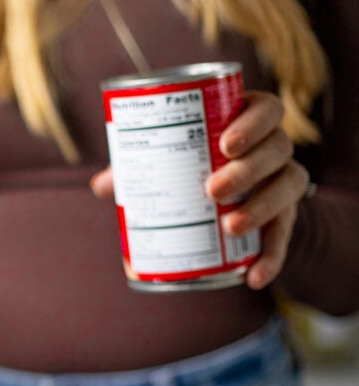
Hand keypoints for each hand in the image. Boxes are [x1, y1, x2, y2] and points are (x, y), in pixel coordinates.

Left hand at [90, 90, 307, 289]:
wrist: (233, 205)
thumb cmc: (192, 171)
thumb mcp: (169, 165)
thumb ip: (138, 169)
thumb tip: (98, 186)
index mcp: (247, 122)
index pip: (265, 109)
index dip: (253, 122)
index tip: (224, 144)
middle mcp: (274, 148)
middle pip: (276, 148)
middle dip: (247, 169)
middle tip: (212, 190)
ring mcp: (283, 181)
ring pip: (288, 185)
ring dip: (261, 207)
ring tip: (229, 226)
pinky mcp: (286, 217)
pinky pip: (286, 236)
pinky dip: (272, 257)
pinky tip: (254, 276)